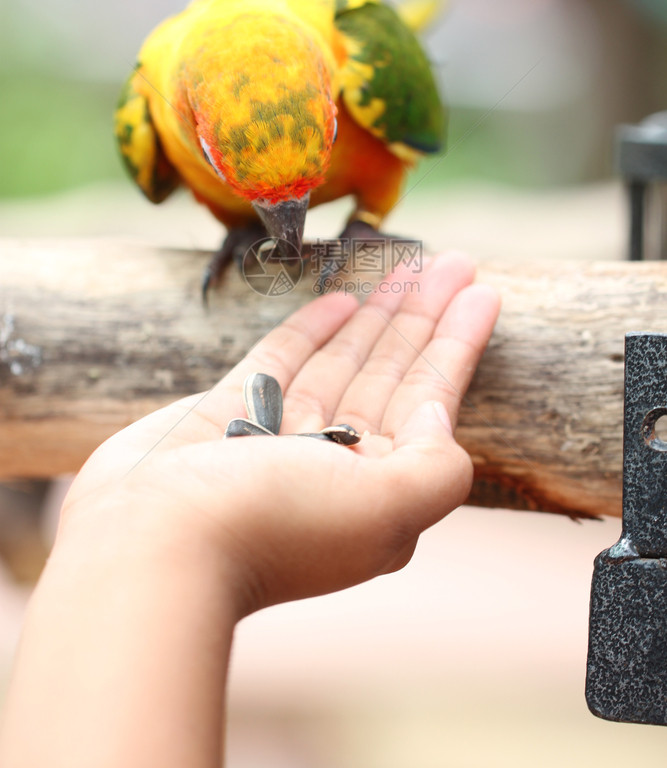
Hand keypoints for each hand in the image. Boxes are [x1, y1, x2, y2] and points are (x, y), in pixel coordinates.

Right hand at [60, 251, 499, 615]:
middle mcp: (336, 465)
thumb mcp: (385, 511)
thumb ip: (435, 465)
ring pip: (343, 361)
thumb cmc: (274, 525)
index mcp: (380, 491)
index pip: (431, 399)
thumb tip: (438, 412)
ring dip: (377, 314)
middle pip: (392, 373)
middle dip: (424, 317)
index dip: (460, 344)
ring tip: (408, 266)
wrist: (154, 544)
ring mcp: (282, 438)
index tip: (483, 293)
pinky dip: (312, 331)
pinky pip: (282, 362)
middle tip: (456, 261)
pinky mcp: (230, 416)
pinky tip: (343, 299)